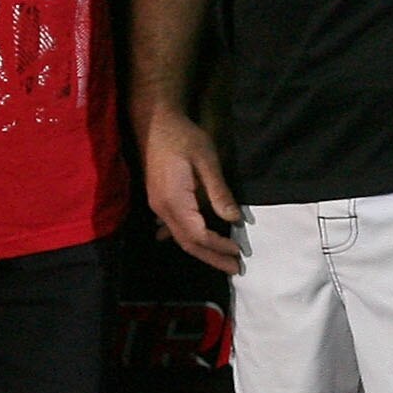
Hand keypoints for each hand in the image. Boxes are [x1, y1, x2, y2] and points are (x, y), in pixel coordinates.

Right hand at [140, 109, 241, 275]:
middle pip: (188, 243)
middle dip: (212, 257)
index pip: (198, 234)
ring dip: (202, 251)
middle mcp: (162, 209)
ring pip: (179, 238)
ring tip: (223, 260)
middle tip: (235, 269)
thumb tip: (234, 219)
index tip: (238, 252)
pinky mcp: (159, 201)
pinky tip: (200, 245)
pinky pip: (173, 228)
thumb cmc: (183, 137)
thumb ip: (219, 192)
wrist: (154, 123)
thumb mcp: (206, 160)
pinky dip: (189, 239)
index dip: (219, 246)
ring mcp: (157, 206)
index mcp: (174, 201)